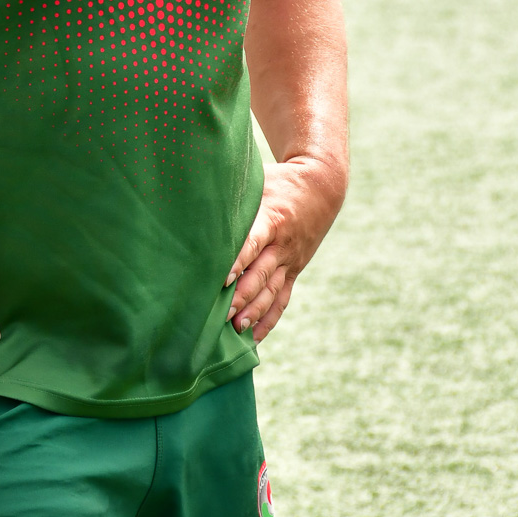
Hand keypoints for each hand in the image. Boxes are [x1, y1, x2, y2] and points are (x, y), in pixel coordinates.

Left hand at [224, 159, 342, 342]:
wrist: (322, 186)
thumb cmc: (278, 180)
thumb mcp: (257, 179)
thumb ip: (231, 192)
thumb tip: (195, 193)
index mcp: (272, 218)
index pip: (253, 242)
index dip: (238, 261)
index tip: (222, 278)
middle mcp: (282, 244)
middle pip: (260, 273)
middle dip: (241, 296)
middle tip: (220, 314)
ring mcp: (290, 260)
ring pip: (271, 290)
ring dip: (253, 311)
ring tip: (235, 328)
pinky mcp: (294, 271)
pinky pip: (282, 299)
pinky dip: (268, 319)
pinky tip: (253, 337)